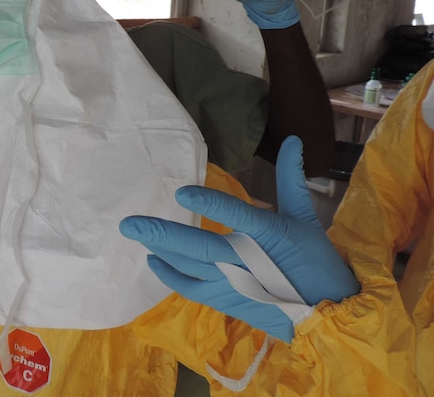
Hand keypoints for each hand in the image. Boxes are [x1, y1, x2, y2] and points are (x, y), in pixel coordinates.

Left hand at [119, 136, 358, 341]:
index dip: (209, 202)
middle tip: (128, 224)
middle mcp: (246, 261)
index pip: (236, 215)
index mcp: (269, 235)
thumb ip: (290, 178)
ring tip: (137, 233)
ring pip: (188, 268)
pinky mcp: (225, 301)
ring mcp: (232, 285)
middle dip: (162, 234)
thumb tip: (291, 140)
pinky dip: (169, 275)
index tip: (181, 192)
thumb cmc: (315, 261)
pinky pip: (189, 288)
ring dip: (160, 249)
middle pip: (198, 248)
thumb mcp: (304, 217)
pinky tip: (153, 259)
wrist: (326, 314)